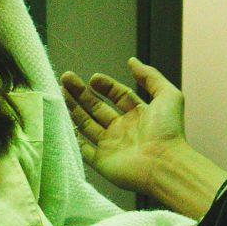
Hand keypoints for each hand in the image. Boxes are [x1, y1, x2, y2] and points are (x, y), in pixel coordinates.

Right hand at [60, 58, 187, 196]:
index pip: (118, 96)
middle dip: (81, 93)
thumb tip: (132, 61)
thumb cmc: (168, 130)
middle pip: (97, 108)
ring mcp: (110, 146)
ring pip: (86, 124)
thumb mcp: (167, 95)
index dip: (105, 86)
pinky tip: (60, 122)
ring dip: (73, 109)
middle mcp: (123, 129)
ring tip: (59, 93)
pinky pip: (82, 148)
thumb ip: (151, 76)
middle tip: (66, 79)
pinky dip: (71, 137)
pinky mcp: (101, 161)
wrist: (164, 164)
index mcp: (138, 114)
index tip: (93, 78)